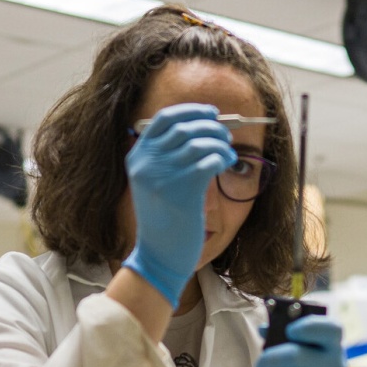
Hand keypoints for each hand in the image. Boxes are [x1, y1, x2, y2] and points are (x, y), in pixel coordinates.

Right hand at [122, 104, 234, 307]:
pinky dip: (221, 157)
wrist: (158, 254)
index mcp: (138, 157)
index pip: (164, 119)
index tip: (211, 113)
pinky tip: (227, 163)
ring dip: (220, 143)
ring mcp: (162, 176)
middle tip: (225, 136)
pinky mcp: (182, 191)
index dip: (190, 111)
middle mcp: (147, 163)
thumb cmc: (164, 220)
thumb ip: (168, 157)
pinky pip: (208, 162)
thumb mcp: (155, 183)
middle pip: (185, 127)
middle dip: (211, 127)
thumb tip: (202, 130)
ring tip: (228, 152)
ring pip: (199, 143)